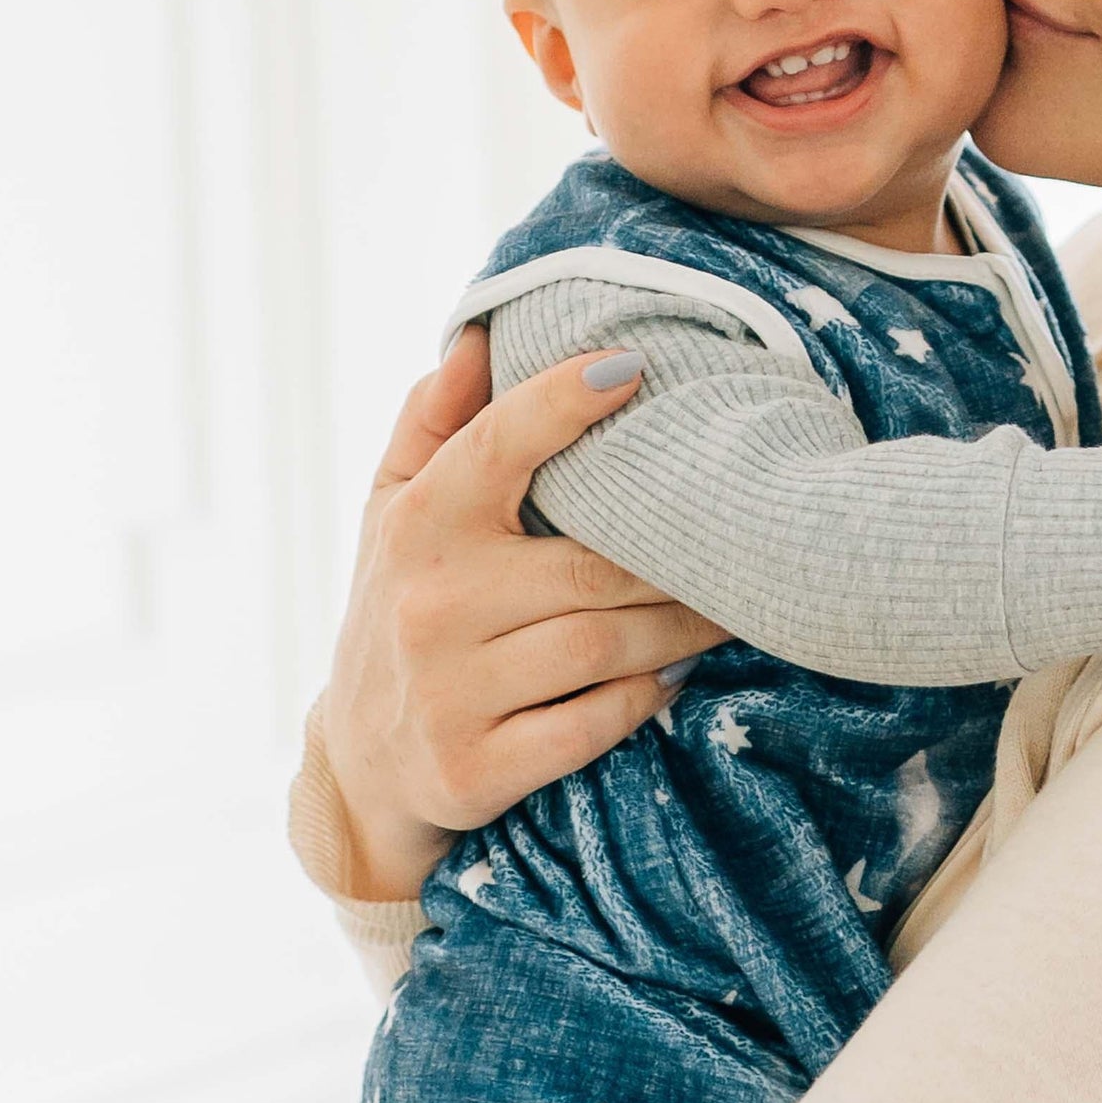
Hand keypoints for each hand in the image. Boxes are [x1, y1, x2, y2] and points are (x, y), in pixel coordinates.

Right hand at [319, 329, 729, 898]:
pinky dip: (643, 700)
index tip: (635, 366)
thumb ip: (433, 422)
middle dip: (679, 558)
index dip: (565, 400)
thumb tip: (479, 334)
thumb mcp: (392, 512)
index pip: (497, 444)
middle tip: (740, 541)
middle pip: (593, 566)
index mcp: (417, 525)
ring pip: (605, 646)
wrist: (361, 764)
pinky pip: (593, 725)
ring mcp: (451, 692)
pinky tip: (672, 678)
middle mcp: (431, 604)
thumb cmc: (398, 608)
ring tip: (726, 609)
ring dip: (681, 630)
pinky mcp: (477, 768)